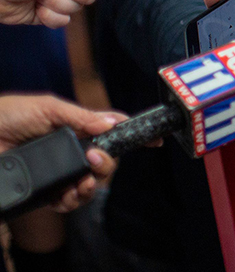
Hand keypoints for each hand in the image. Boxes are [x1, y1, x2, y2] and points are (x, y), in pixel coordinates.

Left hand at [0, 95, 124, 211]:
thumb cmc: (11, 114)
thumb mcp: (49, 108)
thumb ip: (80, 117)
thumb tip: (110, 123)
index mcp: (77, 128)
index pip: (108, 132)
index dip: (126, 136)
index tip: (145, 140)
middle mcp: (71, 152)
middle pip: (102, 164)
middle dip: (105, 166)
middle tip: (94, 161)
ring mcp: (59, 172)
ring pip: (87, 186)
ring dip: (90, 188)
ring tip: (82, 184)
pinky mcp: (44, 190)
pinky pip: (66, 202)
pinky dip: (71, 201)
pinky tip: (67, 195)